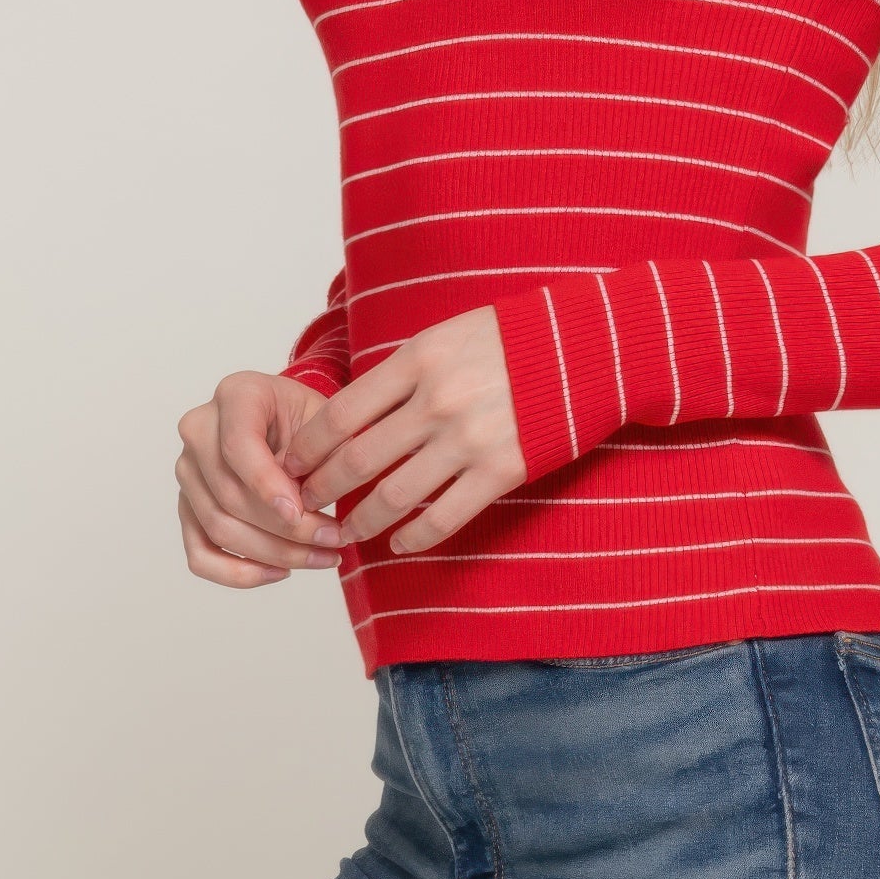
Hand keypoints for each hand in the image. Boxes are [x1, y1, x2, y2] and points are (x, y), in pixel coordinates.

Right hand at [174, 372, 347, 587]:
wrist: (292, 421)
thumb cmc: (310, 418)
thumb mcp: (325, 420)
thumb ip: (318, 454)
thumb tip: (305, 506)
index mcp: (235, 394)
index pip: (238, 445)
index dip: (267, 484)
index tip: (300, 512)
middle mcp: (200, 429)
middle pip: (230, 494)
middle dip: (285, 528)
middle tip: (333, 540)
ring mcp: (188, 471)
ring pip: (219, 528)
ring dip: (273, 553)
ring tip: (322, 557)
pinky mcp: (187, 507)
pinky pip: (199, 554)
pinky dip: (238, 573)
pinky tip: (280, 572)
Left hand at [279, 305, 526, 554]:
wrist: (587, 349)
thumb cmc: (514, 337)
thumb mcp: (447, 334)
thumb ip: (403, 371)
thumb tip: (357, 412)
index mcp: (419, 360)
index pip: (341, 413)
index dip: (308, 446)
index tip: (292, 463)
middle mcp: (437, 402)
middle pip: (357, 461)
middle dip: (321, 489)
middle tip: (305, 503)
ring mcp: (468, 440)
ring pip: (392, 497)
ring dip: (360, 522)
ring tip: (345, 533)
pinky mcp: (500, 472)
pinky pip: (442, 518)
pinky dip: (412, 539)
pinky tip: (399, 544)